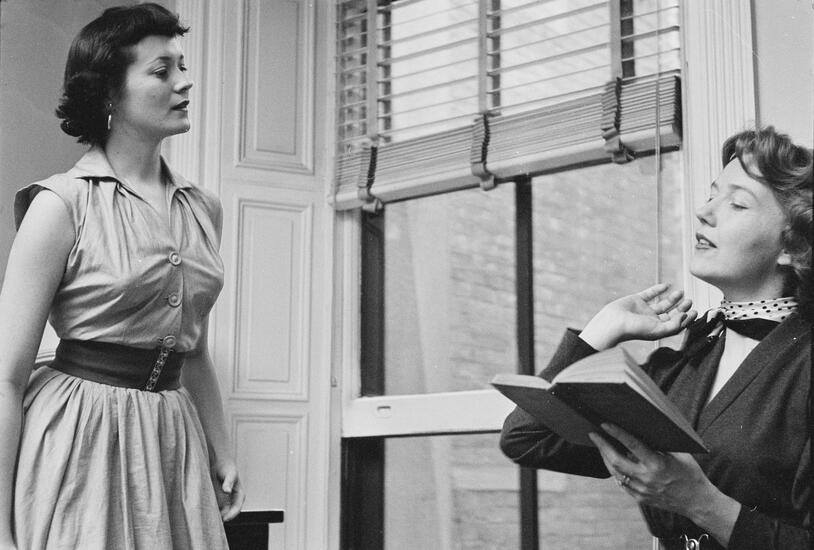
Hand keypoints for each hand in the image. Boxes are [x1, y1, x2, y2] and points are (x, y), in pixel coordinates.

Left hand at [212, 459, 244, 521]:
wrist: (219, 463)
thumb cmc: (227, 467)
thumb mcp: (230, 473)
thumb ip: (229, 482)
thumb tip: (227, 491)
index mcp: (239, 494)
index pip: (237, 508)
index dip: (232, 514)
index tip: (225, 518)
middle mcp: (233, 499)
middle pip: (229, 513)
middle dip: (223, 518)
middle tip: (215, 521)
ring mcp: (225, 500)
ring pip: (222, 512)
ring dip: (217, 515)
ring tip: (209, 517)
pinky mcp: (217, 499)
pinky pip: (215, 508)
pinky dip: (211, 511)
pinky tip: (205, 511)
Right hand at [579, 283, 696, 349]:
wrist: (614, 322)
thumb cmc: (634, 330)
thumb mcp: (658, 330)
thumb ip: (674, 325)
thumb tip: (684, 316)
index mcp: (658, 329)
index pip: (675, 323)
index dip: (686, 318)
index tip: (695, 311)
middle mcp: (652, 320)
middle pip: (670, 313)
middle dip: (681, 307)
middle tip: (689, 301)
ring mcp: (644, 309)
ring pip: (662, 303)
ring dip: (672, 298)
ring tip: (681, 292)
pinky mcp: (636, 300)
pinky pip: (649, 293)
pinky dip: (658, 289)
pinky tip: (666, 285)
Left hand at [588, 424, 739, 543]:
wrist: (697, 502)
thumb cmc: (690, 473)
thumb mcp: (679, 454)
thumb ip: (660, 443)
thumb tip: (642, 427)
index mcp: (657, 464)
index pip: (632, 445)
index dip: (616, 433)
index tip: (605, 424)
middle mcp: (647, 478)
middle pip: (616, 460)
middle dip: (602, 446)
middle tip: (593, 434)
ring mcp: (642, 490)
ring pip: (615, 473)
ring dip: (605, 458)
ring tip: (600, 446)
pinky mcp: (640, 499)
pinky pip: (622, 484)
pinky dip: (615, 471)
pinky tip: (612, 462)